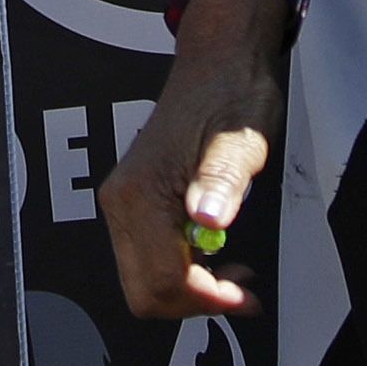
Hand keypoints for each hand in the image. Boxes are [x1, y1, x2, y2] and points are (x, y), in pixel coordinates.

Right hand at [102, 0, 289, 320]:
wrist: (218, 63)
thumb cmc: (231, 95)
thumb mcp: (239, 141)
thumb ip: (221, 181)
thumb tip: (206, 220)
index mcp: (140, 192)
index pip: (162, 281)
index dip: (207, 300)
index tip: (245, 295)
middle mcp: (121, 202)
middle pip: (145, 293)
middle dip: (195, 302)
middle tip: (241, 288)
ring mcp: (124, 203)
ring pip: (145, 282)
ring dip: (190, 289)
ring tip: (234, 268)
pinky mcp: (135, 203)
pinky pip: (149, 261)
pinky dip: (183, 272)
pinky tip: (214, 251)